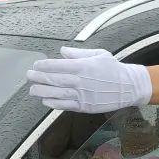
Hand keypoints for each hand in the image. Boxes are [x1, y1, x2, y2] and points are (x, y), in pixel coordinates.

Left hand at [26, 47, 152, 112]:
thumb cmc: (114, 69)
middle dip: (39, 78)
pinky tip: (45, 101)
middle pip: (54, 80)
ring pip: (57, 94)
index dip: (44, 65)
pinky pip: (66, 105)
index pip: (58, 65)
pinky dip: (54, 103)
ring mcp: (83, 95)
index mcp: (83, 66)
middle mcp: (81, 81)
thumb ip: (78, 53)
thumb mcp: (98, 54)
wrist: (129, 87)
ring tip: (33, 90)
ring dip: (42, 92)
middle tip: (29, 76)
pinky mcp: (85, 106)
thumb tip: (62, 51)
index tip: (36, 65)